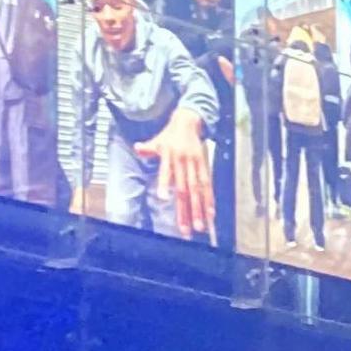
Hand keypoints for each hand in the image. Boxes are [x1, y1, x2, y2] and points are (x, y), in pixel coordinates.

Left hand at [142, 117, 215, 238]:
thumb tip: (138, 148)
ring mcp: (195, 166)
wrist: (188, 121)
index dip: (165, 184)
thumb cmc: (169, 135)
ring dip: (199, 210)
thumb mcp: (157, 140)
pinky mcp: (204, 167)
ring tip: (200, 227)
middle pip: (184, 189)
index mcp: (169, 156)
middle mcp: (183, 162)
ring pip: (197, 191)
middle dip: (186, 211)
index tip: (163, 198)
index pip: (167, 172)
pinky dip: (210, 200)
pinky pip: (208, 186)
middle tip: (187, 229)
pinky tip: (212, 214)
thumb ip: (148, 148)